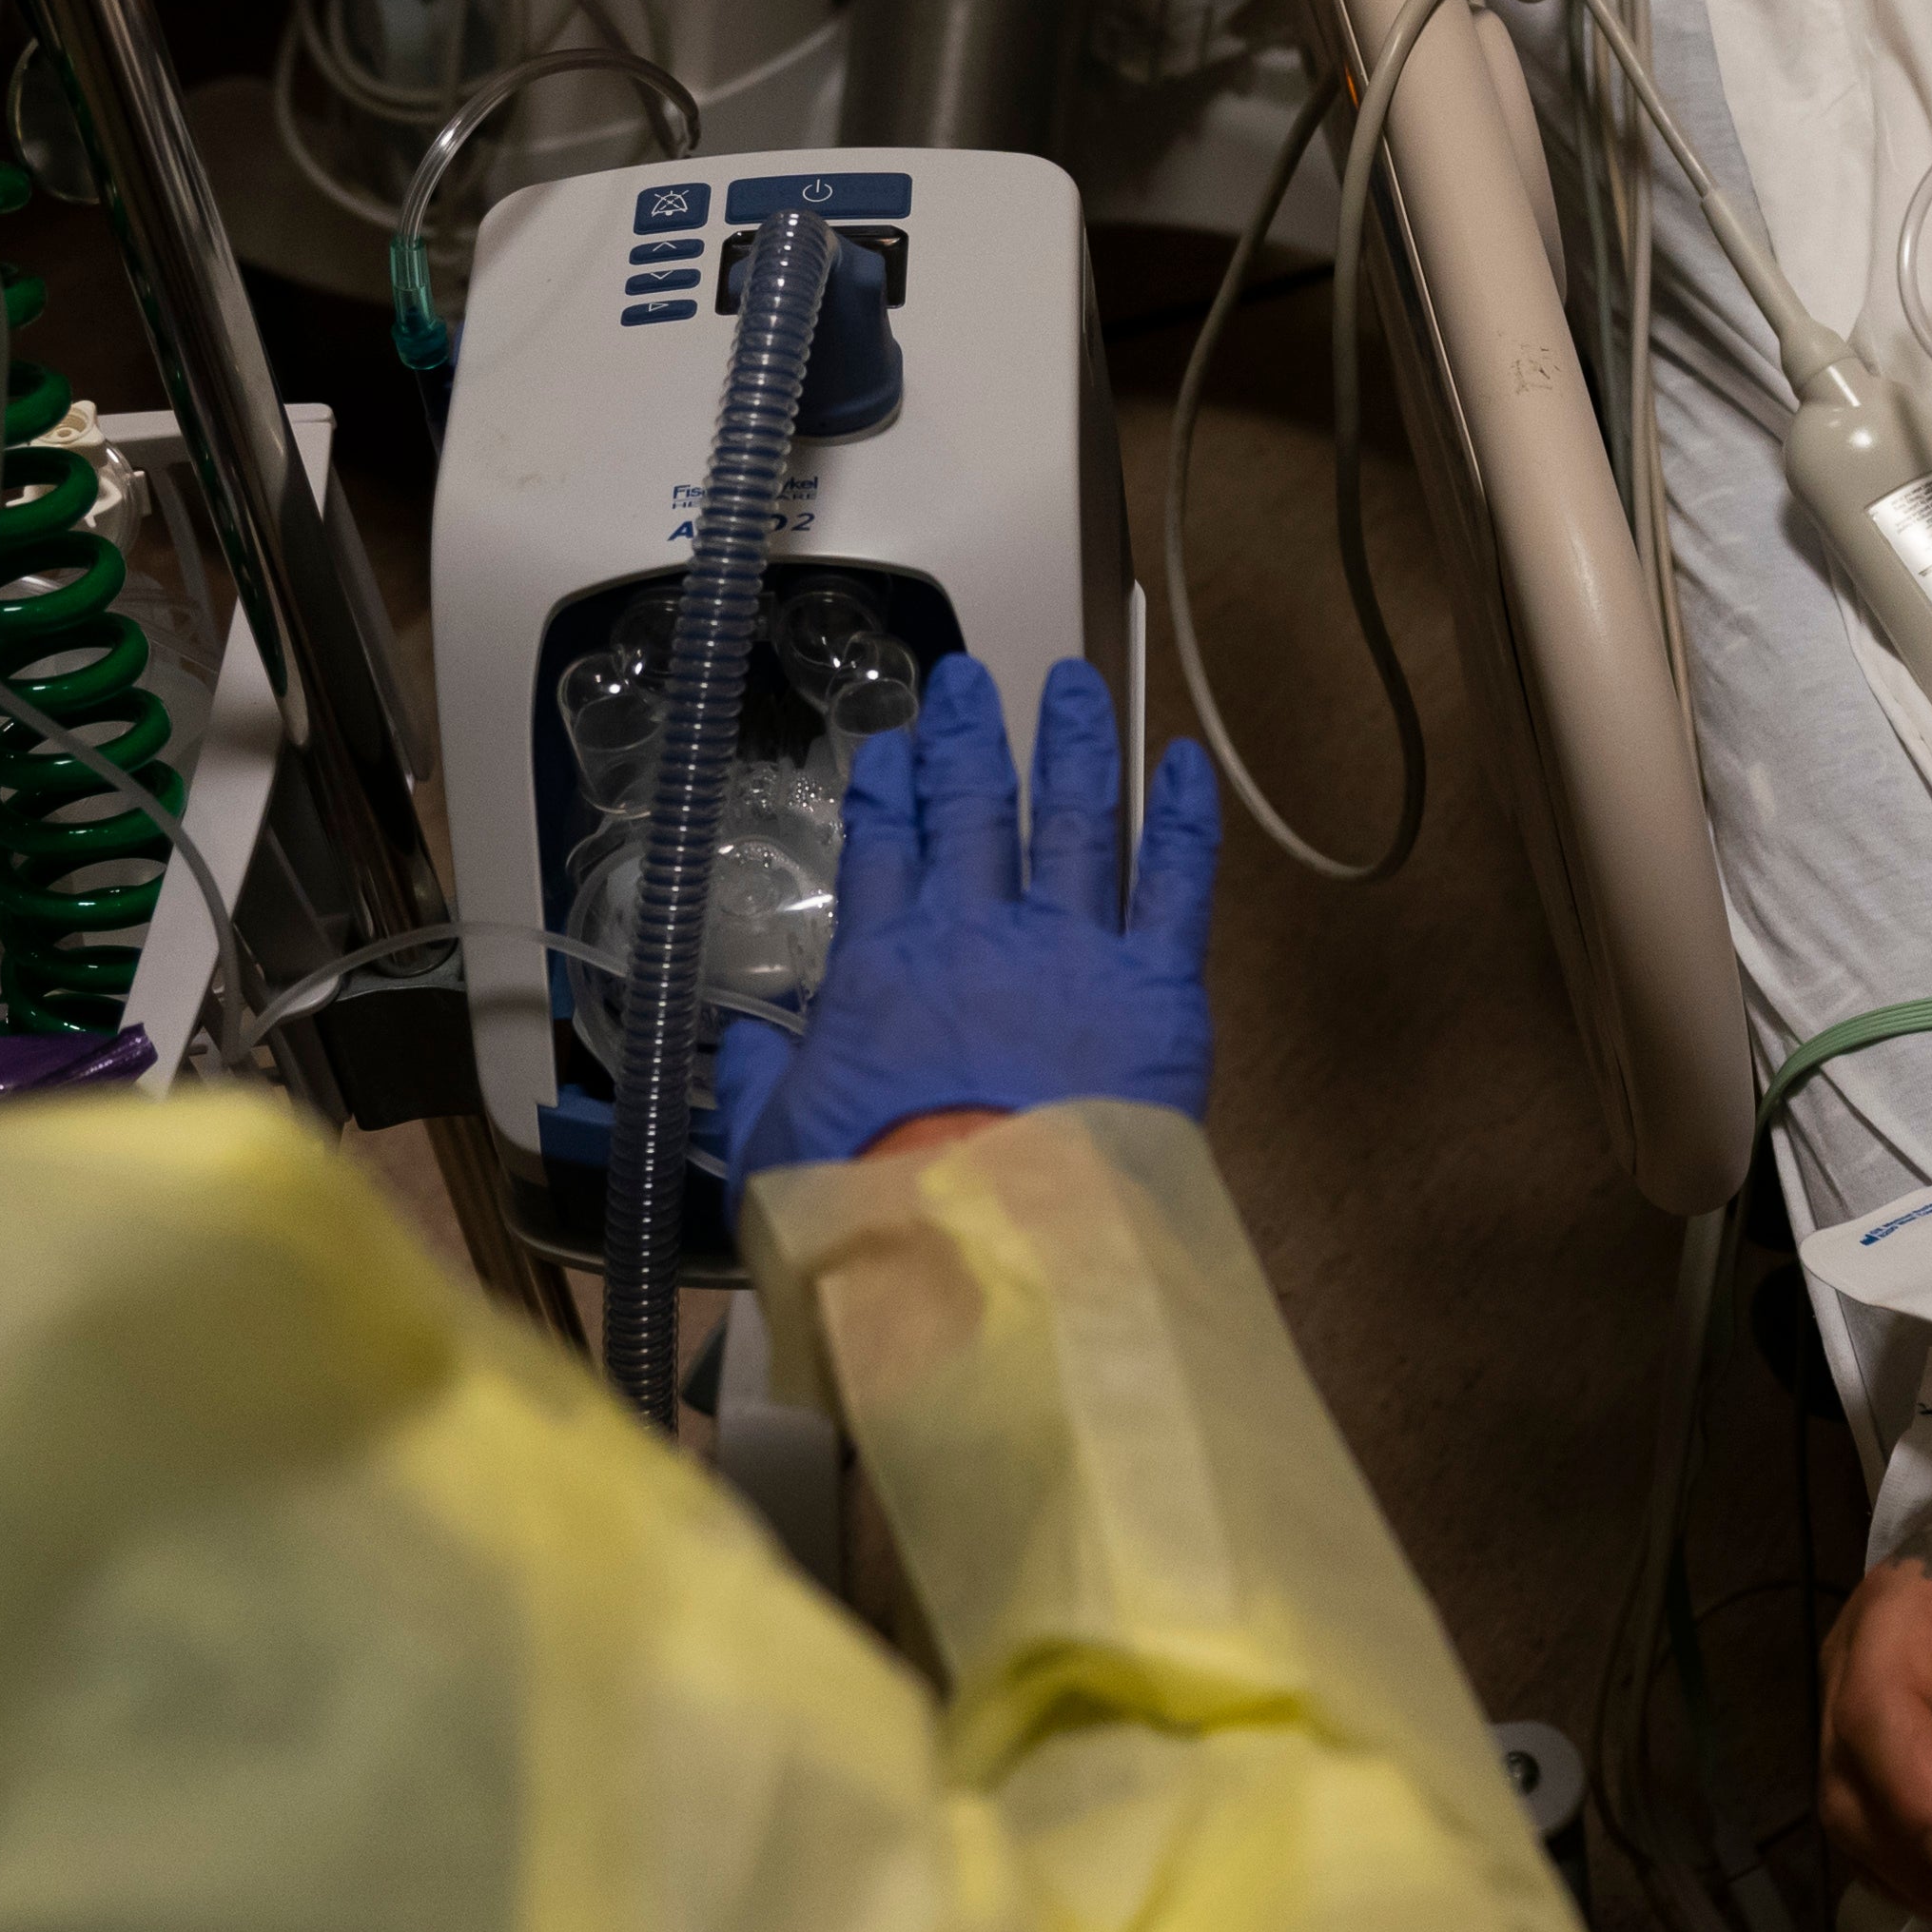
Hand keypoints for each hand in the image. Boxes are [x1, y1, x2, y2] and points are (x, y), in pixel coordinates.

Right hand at [705, 652, 1217, 1178]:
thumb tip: (745, 1045)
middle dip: (969, 740)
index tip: (891, 750)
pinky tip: (1186, 761)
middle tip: (970, 681)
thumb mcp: (777, 1150)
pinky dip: (1184, 817)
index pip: (885, 851)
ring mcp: (1073, 951)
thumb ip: (764, 1086)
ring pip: (1077, 821)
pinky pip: (1177, 883)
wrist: (988, 1250)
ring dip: (1075, 746)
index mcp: (885, 967)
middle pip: (976, 811)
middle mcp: (979, 934)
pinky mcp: (1157, 988)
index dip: (889, 794)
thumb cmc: (873, 1211)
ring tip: (1075, 685)